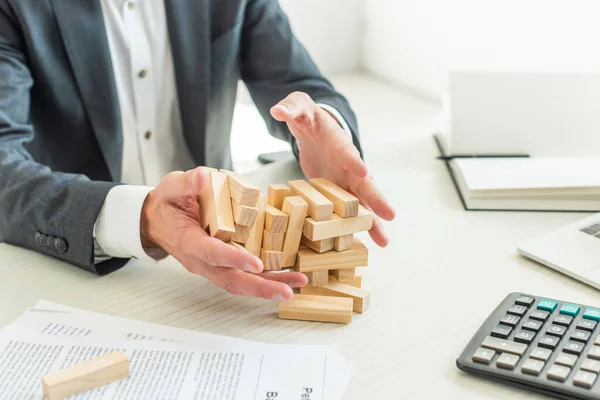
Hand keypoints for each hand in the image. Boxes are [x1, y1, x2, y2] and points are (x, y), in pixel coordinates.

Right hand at [140, 167, 307, 300]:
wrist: (156, 221)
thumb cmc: (167, 204)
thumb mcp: (171, 187)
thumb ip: (187, 182)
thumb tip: (203, 176)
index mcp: (189, 241)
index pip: (212, 253)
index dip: (234, 259)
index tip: (256, 264)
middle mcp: (201, 260)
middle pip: (231, 280)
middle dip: (260, 287)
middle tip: (287, 291)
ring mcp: (211, 266)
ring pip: (240, 282)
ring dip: (268, 286)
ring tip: (295, 285)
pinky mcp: (222, 265)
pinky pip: (244, 276)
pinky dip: (266, 279)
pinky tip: (287, 277)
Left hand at [270, 92, 395, 246]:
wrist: (315, 127)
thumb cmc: (308, 117)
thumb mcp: (299, 107)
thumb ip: (291, 107)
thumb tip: (277, 110)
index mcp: (337, 141)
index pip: (346, 150)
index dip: (353, 161)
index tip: (362, 171)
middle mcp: (347, 163)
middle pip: (364, 182)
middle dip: (375, 198)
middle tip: (389, 215)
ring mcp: (345, 179)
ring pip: (362, 202)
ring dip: (372, 221)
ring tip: (383, 242)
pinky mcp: (338, 191)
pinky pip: (349, 210)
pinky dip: (355, 226)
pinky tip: (364, 244)